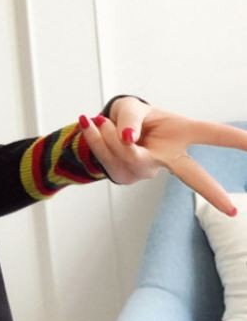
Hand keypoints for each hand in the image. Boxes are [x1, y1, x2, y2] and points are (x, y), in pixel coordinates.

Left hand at [80, 97, 246, 216]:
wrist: (105, 129)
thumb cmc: (130, 118)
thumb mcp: (132, 109)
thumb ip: (131, 119)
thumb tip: (127, 138)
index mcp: (181, 134)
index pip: (212, 134)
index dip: (236, 140)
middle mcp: (168, 156)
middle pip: (192, 175)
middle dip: (212, 191)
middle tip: (232, 211)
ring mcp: (147, 169)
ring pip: (129, 154)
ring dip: (109, 133)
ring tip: (100, 119)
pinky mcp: (124, 175)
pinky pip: (107, 158)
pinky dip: (94, 137)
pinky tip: (87, 122)